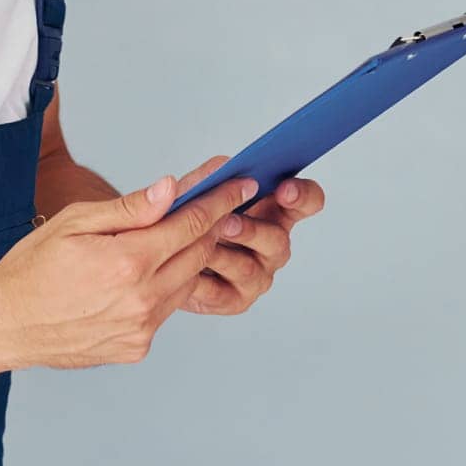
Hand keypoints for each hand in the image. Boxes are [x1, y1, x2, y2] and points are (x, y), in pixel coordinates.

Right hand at [0, 166, 261, 370]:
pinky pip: (164, 311)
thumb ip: (130, 208)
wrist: (6, 323)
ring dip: (188, 259)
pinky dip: (163, 289)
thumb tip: (171, 189)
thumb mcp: (75, 222)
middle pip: (197, 254)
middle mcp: (142, 299)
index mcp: (128, 261)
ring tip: (177, 238)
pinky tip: (144, 276)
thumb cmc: (33, 267)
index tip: (240, 187)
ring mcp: (141, 328)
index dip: (219, 202)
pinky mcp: (136, 348)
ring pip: (185, 284)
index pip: (191, 225)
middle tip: (220, 206)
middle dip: (212, 227)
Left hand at [168, 157, 325, 315]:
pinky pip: (220, 293)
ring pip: (249, 268)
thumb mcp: (193, 192)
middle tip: (227, 222)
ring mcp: (257, 274)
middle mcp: (271, 244)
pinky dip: (201, 280)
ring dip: (223, 255)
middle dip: (252, 230)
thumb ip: (208, 178)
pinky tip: (185, 270)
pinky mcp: (234, 300)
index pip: (306, 201)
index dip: (302, 195)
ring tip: (199, 245)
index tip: (285, 188)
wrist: (159, 259)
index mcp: (272, 210)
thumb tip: (223, 165)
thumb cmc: (185, 220)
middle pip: (278, 239)